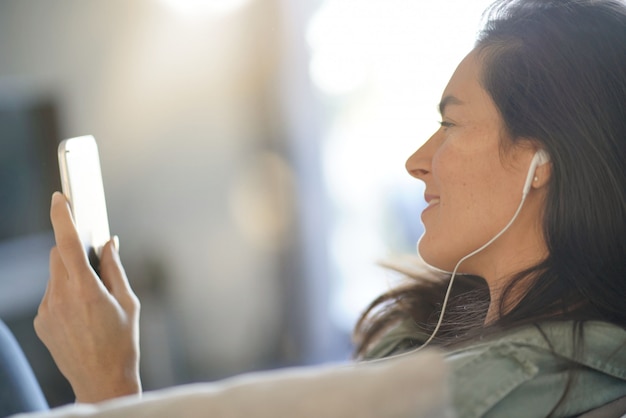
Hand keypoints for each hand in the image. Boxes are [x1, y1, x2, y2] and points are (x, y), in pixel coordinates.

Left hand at [34, 192, 140, 402]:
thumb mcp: (129, 302)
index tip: (60, 197)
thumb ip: (115, 268)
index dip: (63, 217)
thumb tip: (109, 242)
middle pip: (59, 255)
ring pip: (54, 275)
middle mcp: (60, 298)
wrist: (101, 381)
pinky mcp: (42, 322)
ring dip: (70, 273)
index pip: (69, 243)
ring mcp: (47, 311)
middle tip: (94, 257)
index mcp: (86, 290)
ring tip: (92, 297)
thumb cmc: (123, 342)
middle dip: (73, 248)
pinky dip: (64, 292)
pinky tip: (82, 313)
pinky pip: (50, 294)